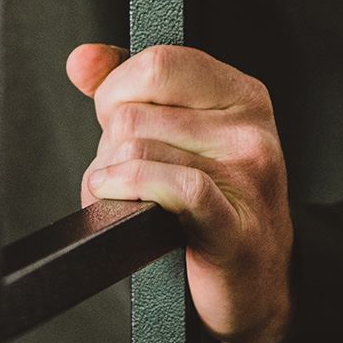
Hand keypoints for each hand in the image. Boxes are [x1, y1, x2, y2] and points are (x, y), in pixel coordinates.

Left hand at [65, 42, 292, 342]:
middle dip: (108, 145)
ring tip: (124, 197)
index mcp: (242, 95)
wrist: (260, 282)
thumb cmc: (218, 207)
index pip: (157, 62)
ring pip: (137, 149)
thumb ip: (131, 88)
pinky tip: (117, 201)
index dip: (118, 92)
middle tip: (124, 171)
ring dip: (108, 179)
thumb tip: (82, 60)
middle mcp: (250, 129)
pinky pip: (171, 186)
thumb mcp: (182, 134)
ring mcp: (247, 176)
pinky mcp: (233, 226)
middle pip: (135, 112)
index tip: (118, 120)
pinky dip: (130, 190)